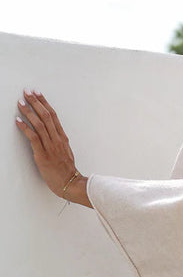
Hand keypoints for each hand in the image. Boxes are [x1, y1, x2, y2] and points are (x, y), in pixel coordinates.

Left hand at [15, 89, 89, 205]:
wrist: (70, 183)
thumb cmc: (67, 170)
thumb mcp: (66, 152)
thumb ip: (58, 141)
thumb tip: (52, 134)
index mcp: (63, 138)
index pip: (53, 115)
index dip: (44, 103)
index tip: (37, 93)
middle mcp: (57, 140)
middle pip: (46, 116)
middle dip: (35, 102)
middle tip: (27, 92)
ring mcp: (50, 147)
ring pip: (39, 124)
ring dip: (29, 112)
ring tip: (20, 103)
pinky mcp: (43, 155)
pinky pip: (33, 138)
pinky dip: (25, 128)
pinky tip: (18, 121)